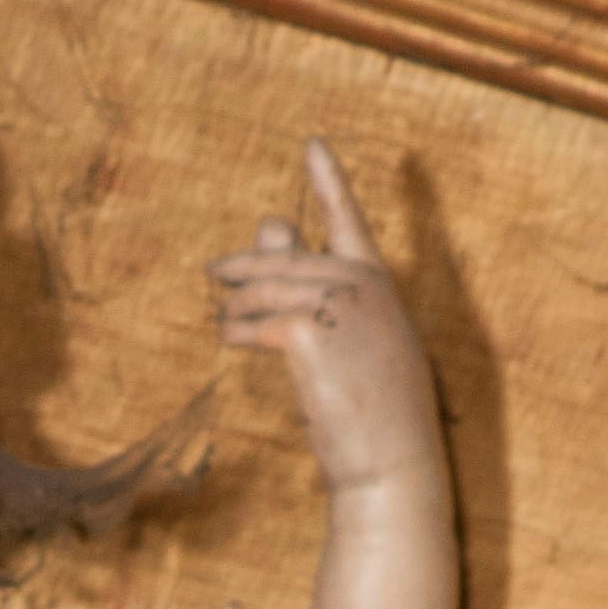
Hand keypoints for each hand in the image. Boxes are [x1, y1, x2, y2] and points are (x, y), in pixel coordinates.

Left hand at [207, 138, 437, 497]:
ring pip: (268, 289)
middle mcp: (366, 286)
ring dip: (237, 305)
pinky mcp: (312, 333)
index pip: (350, 222)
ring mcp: (343, 306)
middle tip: (215, 270)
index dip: (328, 182)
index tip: (311, 145)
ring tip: (223, 320)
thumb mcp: (346, 344)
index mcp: (381, 287)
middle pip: (290, 259)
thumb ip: (306, 285)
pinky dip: (238, 329)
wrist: (392, 464)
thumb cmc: (370, 412)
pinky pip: (258, 321)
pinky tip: (230, 337)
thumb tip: (265, 223)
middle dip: (248, 265)